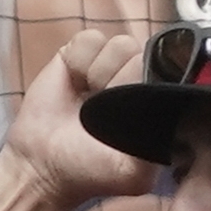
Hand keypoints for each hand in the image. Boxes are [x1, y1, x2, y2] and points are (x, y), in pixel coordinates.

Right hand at [3, 27, 154, 207]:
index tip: (124, 116)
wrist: (40, 165)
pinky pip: (91, 38)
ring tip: (86, 99)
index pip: (167, 74)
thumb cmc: (87, 170)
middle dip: (120, 82)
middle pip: (144, 56)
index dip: (143, 89)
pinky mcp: (78, 55)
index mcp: (154, 104)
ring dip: (100, 72)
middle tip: (100, 111)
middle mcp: (136, 81)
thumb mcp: (135, 172)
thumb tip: (170, 104)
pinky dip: (79, 60)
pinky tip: (73, 83)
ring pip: (121, 44)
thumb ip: (162, 142)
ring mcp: (107, 65)